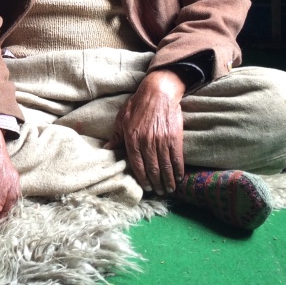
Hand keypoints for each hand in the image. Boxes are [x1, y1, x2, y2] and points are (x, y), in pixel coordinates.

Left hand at [105, 69, 185, 194]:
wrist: (158, 92)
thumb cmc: (137, 105)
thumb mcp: (122, 119)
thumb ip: (116, 136)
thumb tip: (107, 149)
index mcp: (132, 139)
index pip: (137, 165)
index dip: (142, 178)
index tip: (145, 187)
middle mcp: (146, 142)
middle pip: (152, 169)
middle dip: (155, 183)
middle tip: (158, 191)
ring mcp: (161, 140)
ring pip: (165, 166)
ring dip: (167, 180)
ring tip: (168, 189)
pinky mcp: (174, 137)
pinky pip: (176, 158)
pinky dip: (178, 170)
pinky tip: (178, 177)